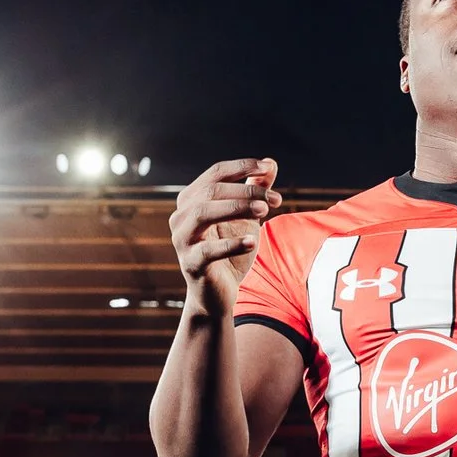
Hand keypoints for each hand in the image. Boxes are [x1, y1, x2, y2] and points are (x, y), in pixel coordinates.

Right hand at [170, 158, 280, 306]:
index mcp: (192, 199)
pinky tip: (252, 241)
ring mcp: (182, 240)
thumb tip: (271, 163)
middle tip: (274, 200)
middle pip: (211, 191)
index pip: (216, 173)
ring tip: (264, 211)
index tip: (268, 168)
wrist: (219, 292)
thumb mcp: (247, 217)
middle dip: (246, 191)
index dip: (242, 167)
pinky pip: (208, 250)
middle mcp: (181, 216)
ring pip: (203, 213)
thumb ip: (255, 190)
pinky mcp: (190, 264)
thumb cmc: (230, 250)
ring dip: (236, 208)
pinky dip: (231, 244)